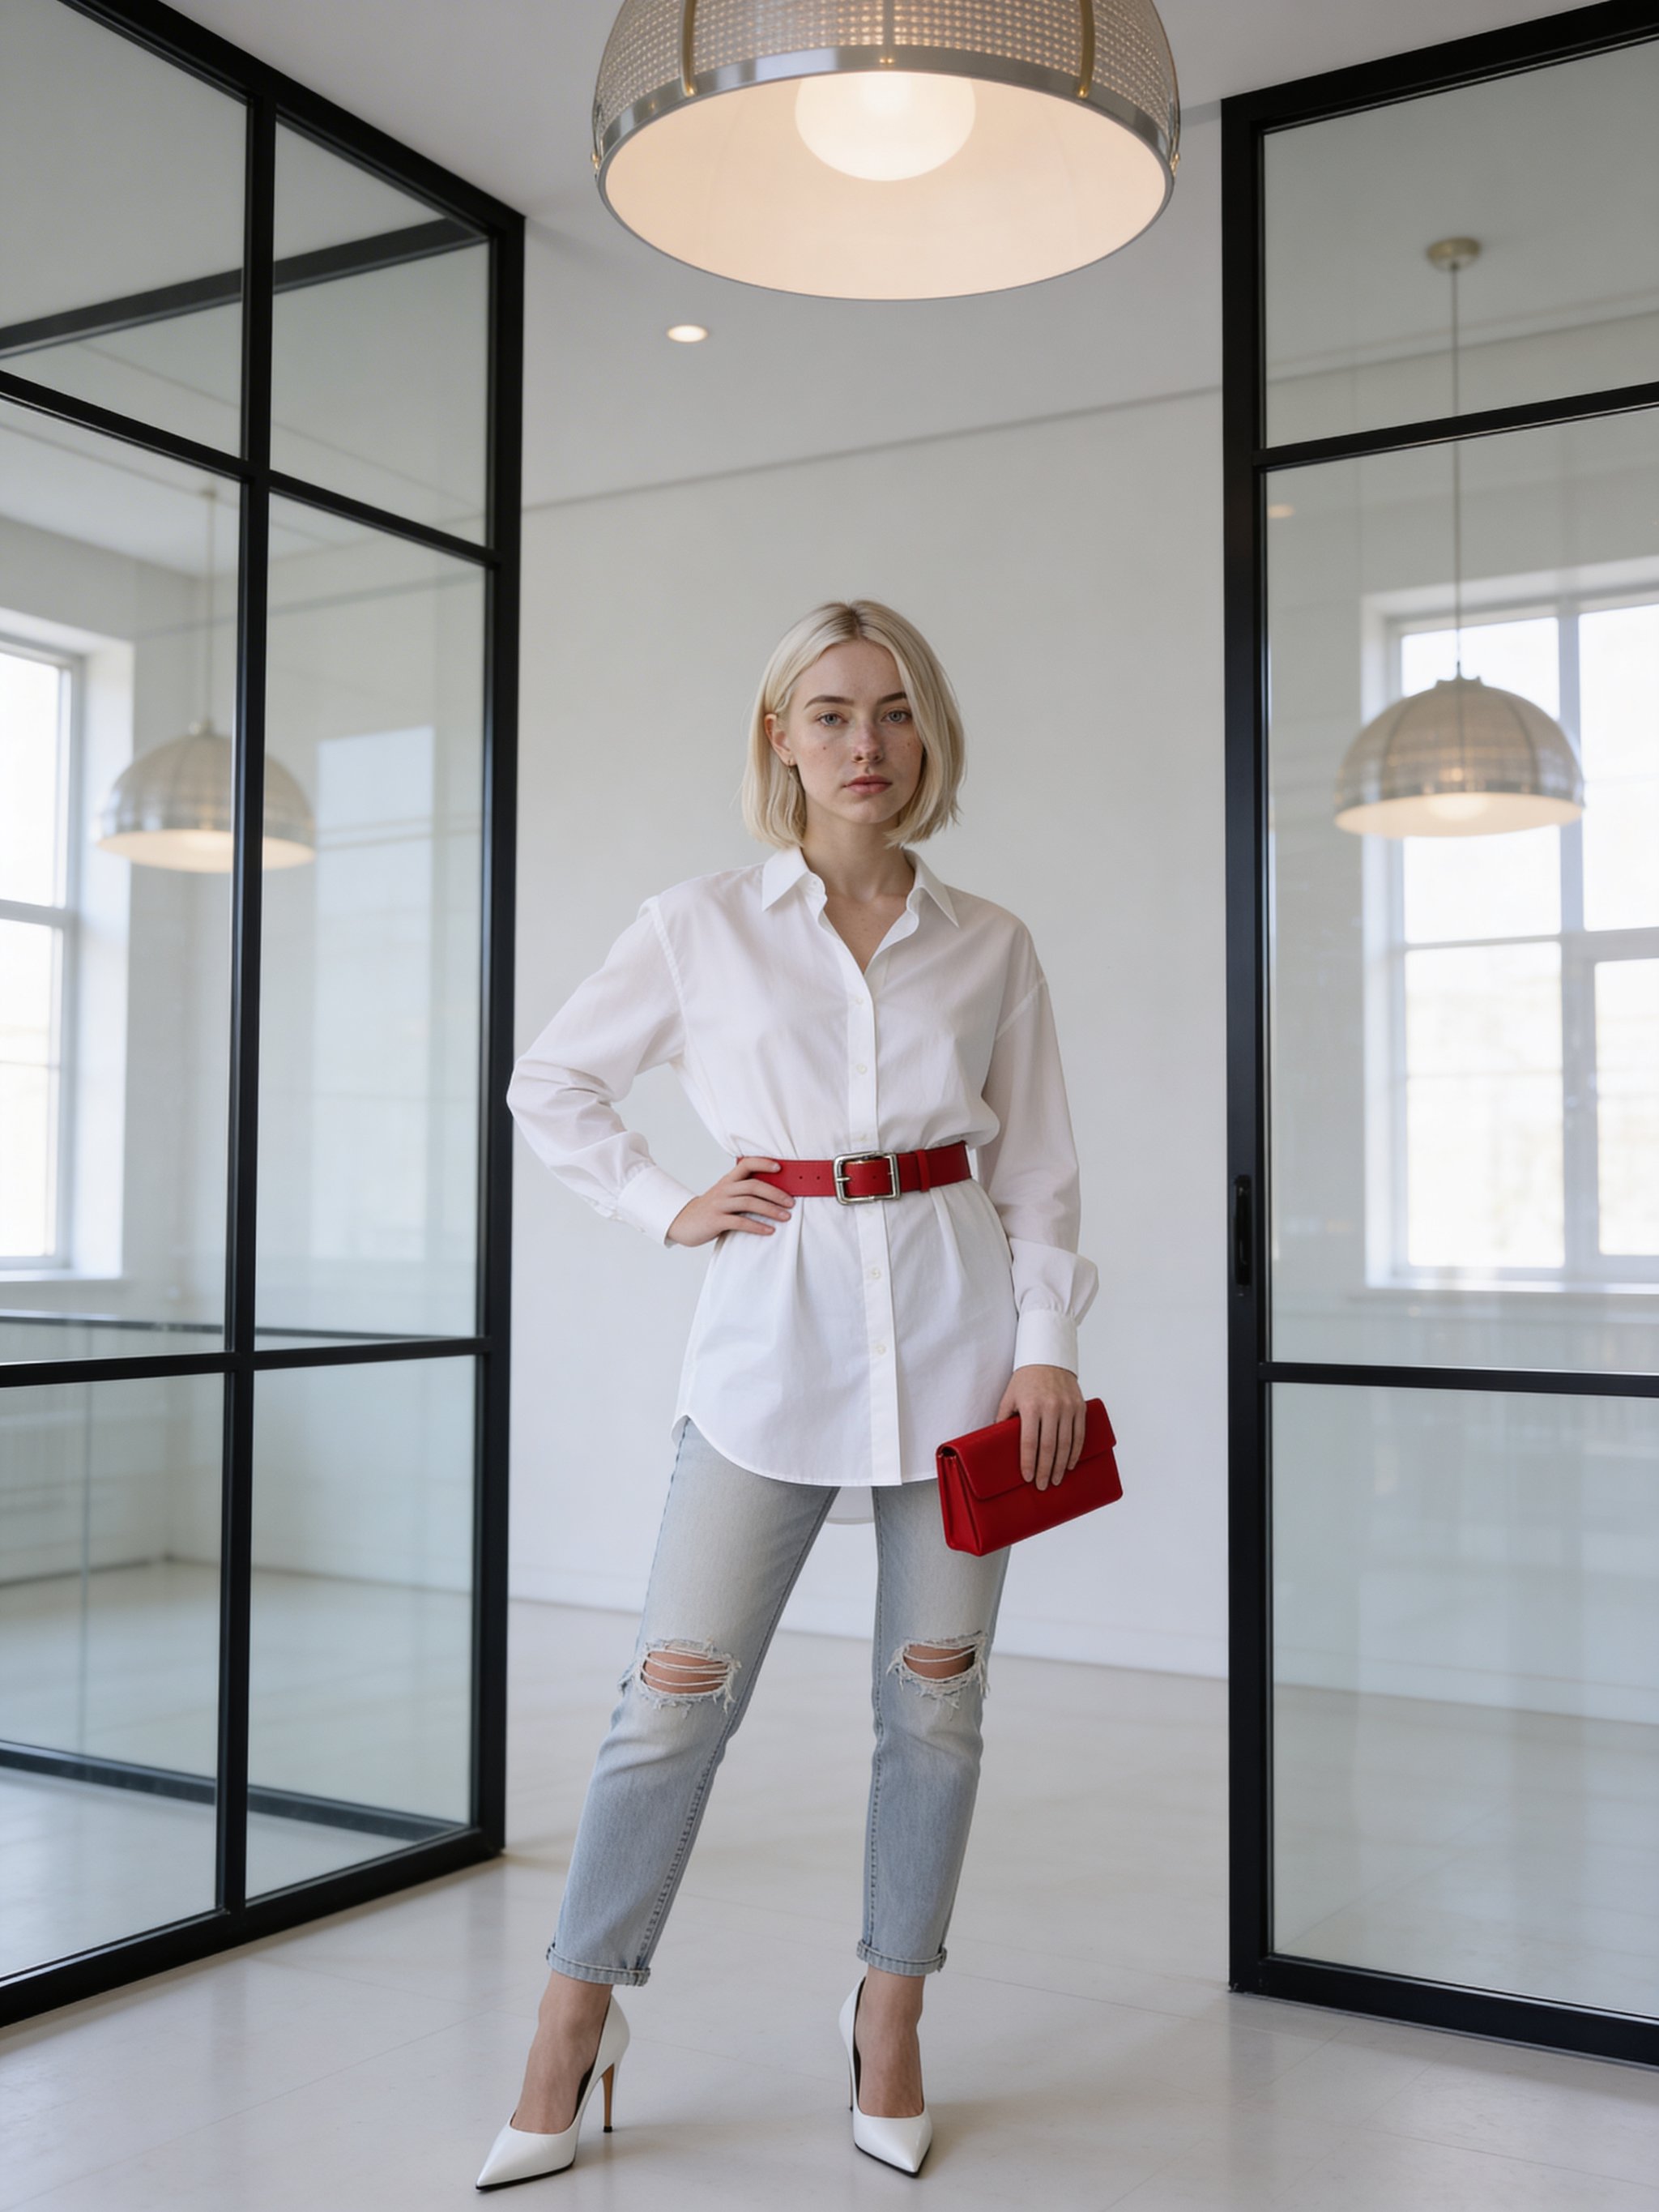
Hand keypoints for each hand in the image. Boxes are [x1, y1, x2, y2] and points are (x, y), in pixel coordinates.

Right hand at [667, 1158, 794, 1247]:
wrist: (683, 1223)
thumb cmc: (711, 1210)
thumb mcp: (725, 1196)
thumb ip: (742, 1192)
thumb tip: (773, 1192)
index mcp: (728, 1181)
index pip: (746, 1164)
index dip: (763, 1163)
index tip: (780, 1168)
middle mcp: (724, 1189)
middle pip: (753, 1186)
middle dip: (776, 1193)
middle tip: (791, 1202)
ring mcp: (719, 1205)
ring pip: (749, 1202)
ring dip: (771, 1210)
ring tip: (786, 1217)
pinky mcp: (716, 1221)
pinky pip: (740, 1222)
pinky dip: (757, 1226)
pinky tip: (769, 1230)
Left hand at [995, 1364, 1085, 1489]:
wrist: (1049, 1357)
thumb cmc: (1026, 1379)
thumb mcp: (1009, 1396)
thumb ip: (1003, 1418)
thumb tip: (996, 1443)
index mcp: (1031, 1406)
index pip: (1029, 1441)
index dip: (1029, 1462)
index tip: (1027, 1478)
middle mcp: (1051, 1407)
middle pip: (1049, 1447)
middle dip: (1045, 1470)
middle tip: (1042, 1486)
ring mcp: (1068, 1407)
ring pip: (1066, 1443)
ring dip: (1061, 1465)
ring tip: (1055, 1480)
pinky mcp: (1080, 1407)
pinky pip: (1079, 1434)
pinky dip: (1075, 1452)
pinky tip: (1070, 1464)